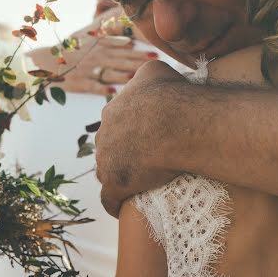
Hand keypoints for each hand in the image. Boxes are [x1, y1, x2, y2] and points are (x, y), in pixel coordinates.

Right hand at [29, 6, 153, 95]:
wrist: (45, 60)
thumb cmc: (71, 49)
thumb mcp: (88, 36)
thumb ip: (108, 33)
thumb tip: (130, 38)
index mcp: (99, 45)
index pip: (123, 47)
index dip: (139, 49)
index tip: (155, 50)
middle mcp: (95, 56)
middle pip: (120, 59)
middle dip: (138, 61)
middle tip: (155, 62)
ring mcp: (87, 69)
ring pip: (109, 72)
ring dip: (124, 75)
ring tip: (138, 77)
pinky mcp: (79, 82)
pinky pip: (91, 86)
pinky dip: (101, 88)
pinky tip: (113, 91)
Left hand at [95, 60, 186, 216]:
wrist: (173, 121)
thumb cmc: (170, 94)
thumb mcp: (155, 70)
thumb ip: (146, 74)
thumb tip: (150, 77)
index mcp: (112, 110)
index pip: (119, 121)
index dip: (133, 128)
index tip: (150, 133)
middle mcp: (104, 133)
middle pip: (111, 145)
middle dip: (124, 150)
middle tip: (149, 156)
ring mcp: (106, 160)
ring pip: (108, 169)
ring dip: (120, 175)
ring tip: (139, 181)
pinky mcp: (114, 183)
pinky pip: (110, 199)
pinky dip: (115, 203)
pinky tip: (122, 206)